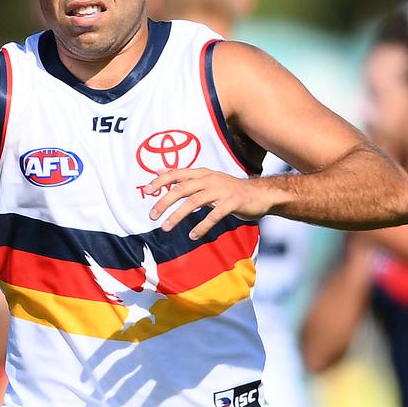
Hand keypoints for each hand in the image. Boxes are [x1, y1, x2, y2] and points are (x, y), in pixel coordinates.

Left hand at [144, 168, 277, 239]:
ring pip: (194, 202)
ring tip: (166, 227)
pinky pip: (214, 215)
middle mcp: (209, 179)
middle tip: (151, 215)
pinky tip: (193, 236)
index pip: (176, 174)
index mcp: (202, 173)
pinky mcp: (232, 202)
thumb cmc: (230, 189)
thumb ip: (184, 177)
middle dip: (164, 202)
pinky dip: (202, 226)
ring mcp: (221, 190)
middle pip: (181, 189)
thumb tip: (160, 171)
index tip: (146, 191)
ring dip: (178, 216)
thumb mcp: (206, 178)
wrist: (260, 194)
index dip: (160, 181)